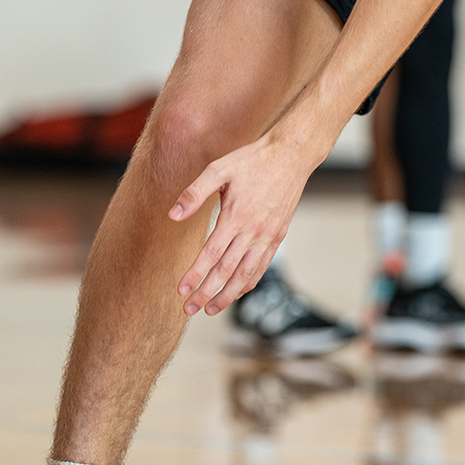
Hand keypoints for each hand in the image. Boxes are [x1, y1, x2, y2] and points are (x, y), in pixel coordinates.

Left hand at [169, 136, 311, 316]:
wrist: (291, 154)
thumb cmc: (253, 160)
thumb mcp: (219, 169)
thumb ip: (194, 193)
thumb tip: (172, 215)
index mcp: (236, 216)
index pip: (211, 255)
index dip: (195, 275)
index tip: (180, 291)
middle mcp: (253, 230)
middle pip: (226, 271)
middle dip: (206, 293)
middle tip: (189, 309)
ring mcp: (268, 235)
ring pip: (246, 274)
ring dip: (228, 295)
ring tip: (211, 309)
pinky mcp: (278, 234)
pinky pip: (262, 265)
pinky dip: (249, 282)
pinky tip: (238, 291)